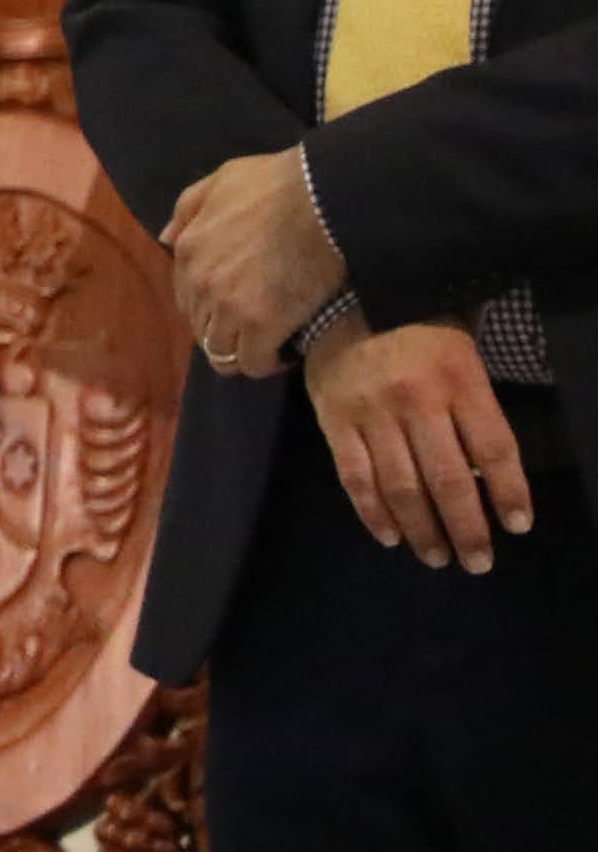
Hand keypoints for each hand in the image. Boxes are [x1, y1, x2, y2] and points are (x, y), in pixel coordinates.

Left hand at [167, 149, 345, 375]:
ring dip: (242, 350)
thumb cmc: (277, 184)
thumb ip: (188, 209)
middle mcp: (200, 283)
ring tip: (271, 342)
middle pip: (201, 327)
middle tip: (258, 325)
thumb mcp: (221, 180)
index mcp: (188, 249)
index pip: (186, 297)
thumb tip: (165, 239)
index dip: (210, 306)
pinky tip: (286, 351)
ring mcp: (228, 306)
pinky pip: (252, 363)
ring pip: (221, 351)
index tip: (239, 305)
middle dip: (225, 329)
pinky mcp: (261, 326)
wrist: (322, 198)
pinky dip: (266, 362)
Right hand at [304, 312, 536, 572]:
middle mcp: (416, 398)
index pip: (494, 448)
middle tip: (478, 562)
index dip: (509, 492)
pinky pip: (354, 476)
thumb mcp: (462, 343)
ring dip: (422, 530)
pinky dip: (372, 512)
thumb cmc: (419, 317)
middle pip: (449, 478)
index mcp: (458, 377)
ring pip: (401, 486)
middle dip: (467, 528)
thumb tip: (492, 462)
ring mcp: (371, 411)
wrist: (343, 289)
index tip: (518, 527)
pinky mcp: (333, 419)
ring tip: (437, 557)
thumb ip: (476, 397)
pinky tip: (390, 537)